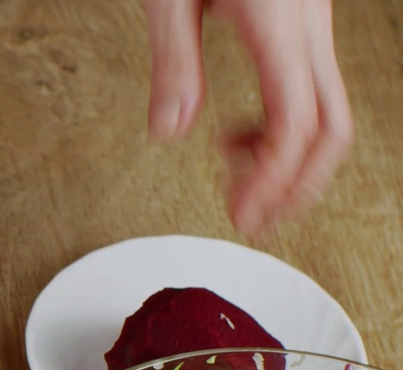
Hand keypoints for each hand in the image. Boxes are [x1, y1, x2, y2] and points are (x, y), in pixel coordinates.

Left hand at [145, 0, 352, 232]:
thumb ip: (172, 63)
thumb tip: (169, 132)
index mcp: (278, 21)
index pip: (295, 122)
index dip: (272, 180)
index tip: (242, 216)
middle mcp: (310, 24)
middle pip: (330, 126)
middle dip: (296, 186)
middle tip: (250, 219)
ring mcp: (314, 23)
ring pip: (330, 110)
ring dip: (291, 160)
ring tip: (236, 180)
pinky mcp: (306, 21)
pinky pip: (313, 87)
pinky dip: (284, 126)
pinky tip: (237, 135)